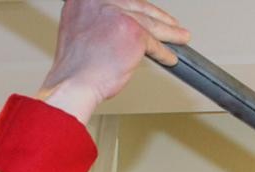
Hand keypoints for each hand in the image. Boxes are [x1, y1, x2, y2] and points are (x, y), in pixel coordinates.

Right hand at [37, 0, 190, 123]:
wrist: (74, 81)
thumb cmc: (76, 66)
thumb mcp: (81, 30)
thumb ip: (99, 21)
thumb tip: (119, 27)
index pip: (121, 1)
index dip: (138, 9)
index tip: (149, 14)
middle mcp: (100, 1)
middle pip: (138, 8)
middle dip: (158, 18)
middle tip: (171, 25)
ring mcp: (117, 15)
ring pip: (150, 24)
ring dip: (169, 33)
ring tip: (180, 38)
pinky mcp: (133, 32)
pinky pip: (154, 43)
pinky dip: (163, 52)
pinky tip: (170, 57)